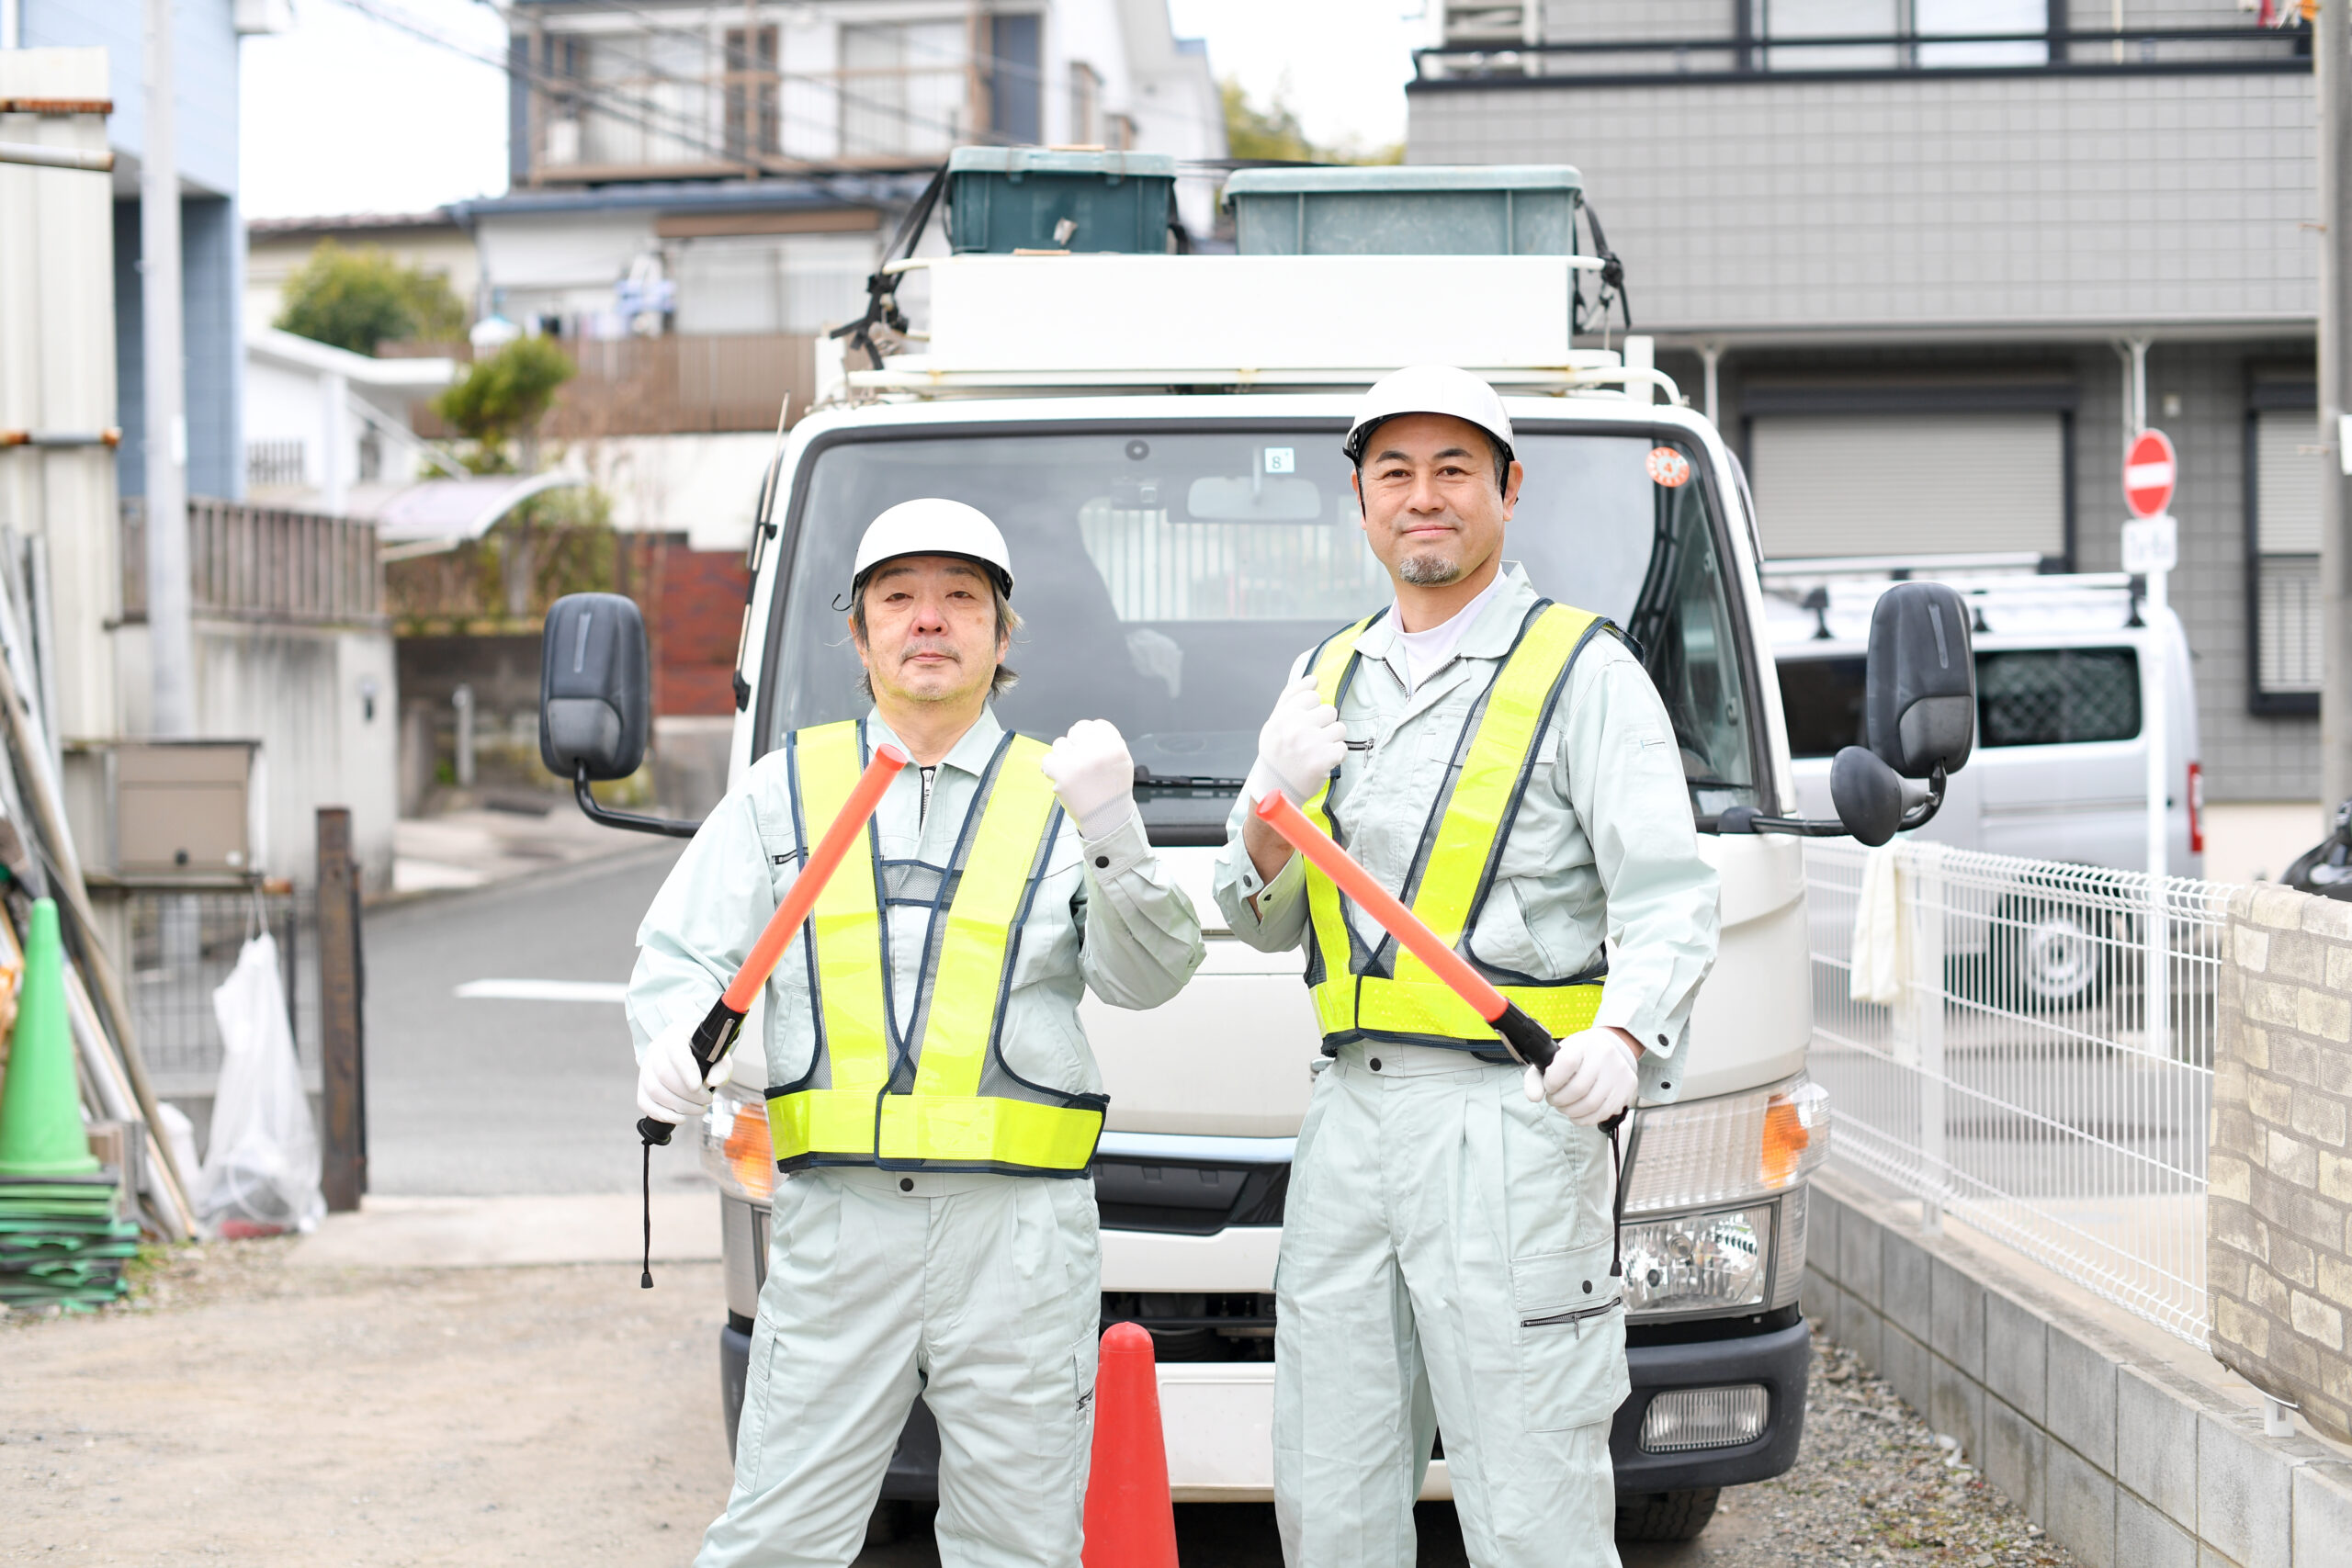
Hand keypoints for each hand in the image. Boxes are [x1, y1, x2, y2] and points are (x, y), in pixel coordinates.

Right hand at [637, 1014, 729, 1125]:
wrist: (687, 1052)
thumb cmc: (703, 1053)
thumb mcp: (717, 1055)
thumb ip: (721, 1067)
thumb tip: (715, 1081)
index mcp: (675, 1036)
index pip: (676, 1052)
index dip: (687, 1071)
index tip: (698, 1087)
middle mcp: (656, 1050)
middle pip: (664, 1074)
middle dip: (688, 1095)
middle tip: (707, 1100)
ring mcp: (645, 1067)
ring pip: (654, 1091)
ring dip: (678, 1107)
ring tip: (698, 1109)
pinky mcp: (642, 1084)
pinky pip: (644, 1102)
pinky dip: (662, 1115)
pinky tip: (680, 1118)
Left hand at [1042, 719, 1136, 839]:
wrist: (1105, 818)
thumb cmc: (1112, 790)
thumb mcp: (1122, 762)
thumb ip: (1108, 743)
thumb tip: (1088, 729)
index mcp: (1114, 747)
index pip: (1098, 725)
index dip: (1092, 736)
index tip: (1091, 747)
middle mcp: (1097, 751)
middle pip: (1078, 729)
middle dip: (1077, 743)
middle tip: (1081, 760)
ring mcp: (1077, 761)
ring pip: (1060, 743)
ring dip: (1064, 756)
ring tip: (1073, 772)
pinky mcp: (1061, 772)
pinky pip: (1047, 758)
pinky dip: (1051, 768)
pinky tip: (1061, 776)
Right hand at [1245, 677, 1346, 806]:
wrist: (1276, 789)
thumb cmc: (1277, 753)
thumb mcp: (1274, 723)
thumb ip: (1291, 698)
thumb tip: (1313, 678)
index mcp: (1283, 716)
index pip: (1312, 696)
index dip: (1312, 710)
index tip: (1304, 724)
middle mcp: (1295, 727)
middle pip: (1330, 710)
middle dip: (1324, 724)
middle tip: (1311, 740)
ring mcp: (1310, 743)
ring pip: (1340, 728)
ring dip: (1333, 739)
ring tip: (1318, 750)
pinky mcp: (1324, 759)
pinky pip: (1343, 747)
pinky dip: (1336, 756)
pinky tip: (1322, 762)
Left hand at [1522, 1027, 1640, 1126]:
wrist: (1611, 1049)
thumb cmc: (1579, 1055)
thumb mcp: (1556, 1057)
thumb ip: (1537, 1076)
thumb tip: (1534, 1097)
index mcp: (1585, 1044)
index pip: (1567, 1063)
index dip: (1553, 1081)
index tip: (1549, 1086)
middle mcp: (1606, 1056)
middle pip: (1578, 1089)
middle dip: (1559, 1100)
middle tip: (1554, 1100)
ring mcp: (1619, 1073)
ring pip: (1591, 1105)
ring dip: (1571, 1112)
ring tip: (1565, 1107)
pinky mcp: (1627, 1089)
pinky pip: (1603, 1113)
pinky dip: (1585, 1119)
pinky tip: (1577, 1113)